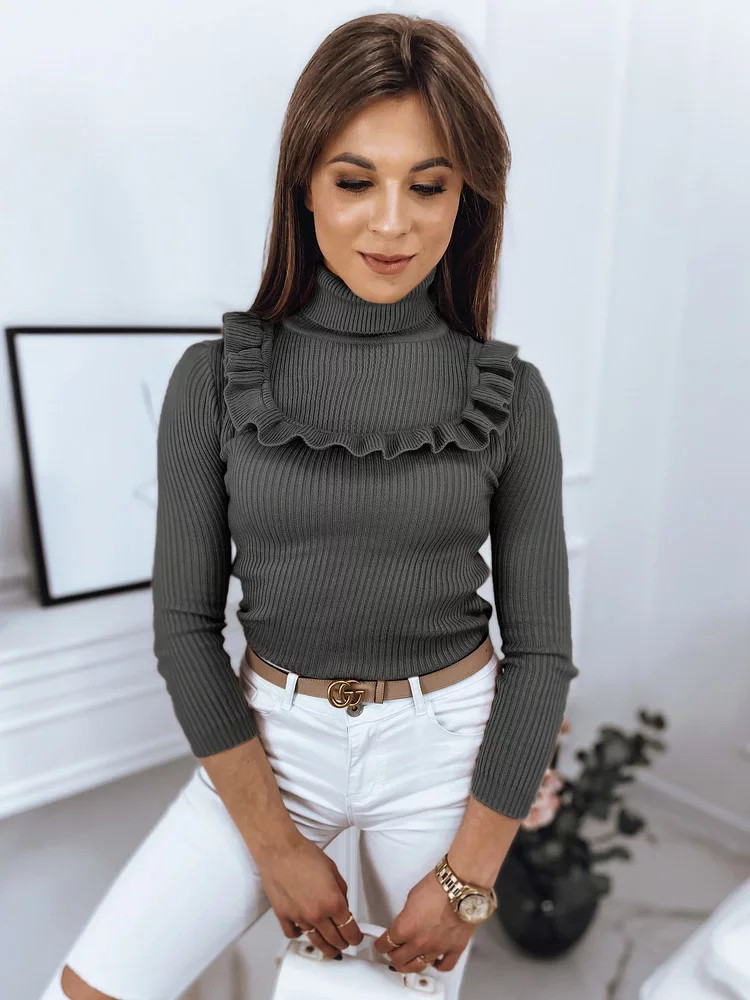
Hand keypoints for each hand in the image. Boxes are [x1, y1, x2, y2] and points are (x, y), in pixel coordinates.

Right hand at [255, 834, 364, 957]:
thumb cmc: (303, 855)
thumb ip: (341, 891)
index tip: (356, 938)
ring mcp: (299, 917)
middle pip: (334, 940)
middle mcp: (316, 913)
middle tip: (346, 942)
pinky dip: (300, 934)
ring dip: (325, 947)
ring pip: (316, 942)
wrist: (280, 850)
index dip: (356, 937)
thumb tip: (343, 905)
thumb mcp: (333, 870)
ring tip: (330, 948)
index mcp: (332, 901)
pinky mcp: (283, 916)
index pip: (350, 930)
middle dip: (343, 944)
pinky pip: (293, 934)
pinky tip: (304, 930)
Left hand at [373, 869, 476, 973]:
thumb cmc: (438, 886)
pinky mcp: (454, 949)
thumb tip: (408, 921)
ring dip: (410, 965)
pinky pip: (445, 966)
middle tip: (392, 954)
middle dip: (393, 956)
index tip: (380, 945)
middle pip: (399, 959)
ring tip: (408, 963)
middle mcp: (419, 942)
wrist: (461, 886)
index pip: (386, 943)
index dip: (381, 945)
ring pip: (419, 966)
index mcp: (405, 928)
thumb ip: (407, 915)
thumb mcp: (412, 897)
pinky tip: (435, 962)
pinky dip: (438, 966)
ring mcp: (437, 948)